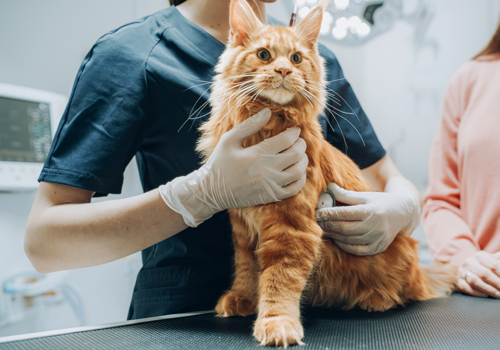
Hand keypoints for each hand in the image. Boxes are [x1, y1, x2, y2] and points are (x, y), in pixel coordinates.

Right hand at [160, 108, 307, 226]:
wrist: (212, 191)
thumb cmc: (219, 163)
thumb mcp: (229, 140)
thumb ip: (249, 125)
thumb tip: (268, 112)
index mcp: (257, 154)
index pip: (287, 140)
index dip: (294, 133)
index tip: (295, 130)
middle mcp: (267, 170)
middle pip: (296, 154)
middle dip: (301, 144)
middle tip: (299, 140)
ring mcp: (271, 185)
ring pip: (298, 171)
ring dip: (303, 160)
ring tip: (300, 154)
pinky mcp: (271, 196)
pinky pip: (295, 188)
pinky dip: (301, 179)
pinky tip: (298, 172)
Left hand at [315, 183, 419, 255]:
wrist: (402, 214)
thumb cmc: (380, 202)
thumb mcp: (365, 196)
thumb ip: (346, 194)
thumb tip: (329, 188)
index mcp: (371, 211)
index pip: (345, 214)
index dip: (330, 213)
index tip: (318, 212)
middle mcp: (375, 226)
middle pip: (345, 228)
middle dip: (328, 225)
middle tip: (318, 221)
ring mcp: (377, 239)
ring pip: (349, 239)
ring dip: (333, 234)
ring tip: (324, 228)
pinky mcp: (377, 248)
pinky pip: (356, 250)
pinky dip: (344, 245)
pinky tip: (336, 238)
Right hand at [457, 251, 499, 297]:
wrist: (472, 269)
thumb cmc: (488, 267)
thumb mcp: (495, 260)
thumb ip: (499, 261)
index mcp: (480, 256)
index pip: (493, 265)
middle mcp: (469, 262)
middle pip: (484, 274)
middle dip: (497, 284)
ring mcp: (462, 271)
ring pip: (474, 281)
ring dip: (488, 290)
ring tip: (498, 295)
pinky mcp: (459, 281)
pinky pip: (465, 288)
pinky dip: (476, 293)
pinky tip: (485, 295)